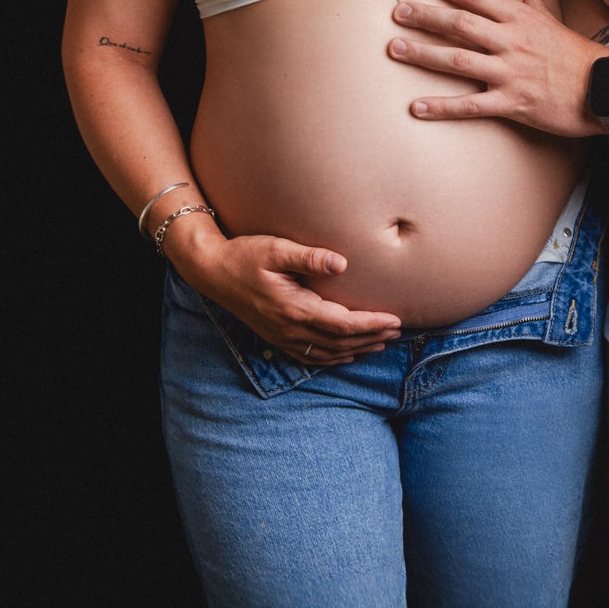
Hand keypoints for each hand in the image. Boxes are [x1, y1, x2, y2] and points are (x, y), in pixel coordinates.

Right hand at [171, 231, 400, 366]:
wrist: (211, 271)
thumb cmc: (244, 255)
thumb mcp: (276, 249)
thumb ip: (309, 257)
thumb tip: (342, 263)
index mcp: (294, 308)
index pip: (343, 324)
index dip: (371, 324)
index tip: (395, 319)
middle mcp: (289, 328)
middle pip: (340, 342)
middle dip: (371, 338)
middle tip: (398, 331)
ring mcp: (281, 336)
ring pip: (327, 353)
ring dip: (356, 349)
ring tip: (382, 343)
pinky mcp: (275, 336)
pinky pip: (310, 356)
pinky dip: (332, 358)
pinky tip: (346, 355)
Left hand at [390, 0, 599, 136]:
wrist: (604, 89)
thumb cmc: (578, 56)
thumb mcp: (556, 23)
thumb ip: (537, 5)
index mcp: (520, 19)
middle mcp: (511, 41)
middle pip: (459, 23)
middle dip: (425, 16)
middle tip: (397, 11)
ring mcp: (510, 72)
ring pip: (457, 60)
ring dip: (422, 53)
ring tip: (394, 48)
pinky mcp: (512, 102)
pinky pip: (470, 105)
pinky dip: (441, 107)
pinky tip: (416, 107)